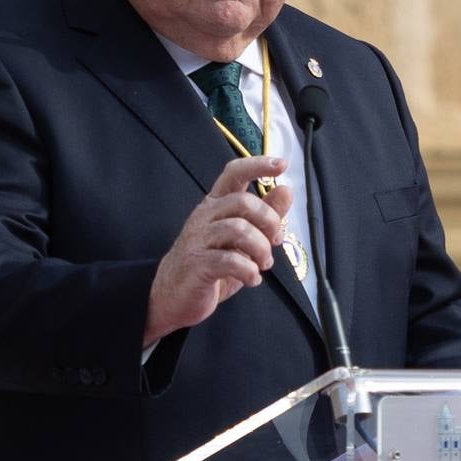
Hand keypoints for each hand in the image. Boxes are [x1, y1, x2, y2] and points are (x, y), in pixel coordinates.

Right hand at [143, 156, 291, 346]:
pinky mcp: (198, 264)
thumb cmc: (211, 263)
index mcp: (216, 204)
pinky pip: (230, 260)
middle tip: (275, 242)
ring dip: (261, 249)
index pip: (234, 173)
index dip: (258, 165)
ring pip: (239, 230)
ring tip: (263, 264)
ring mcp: (199, 238)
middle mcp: (205, 215)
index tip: (282, 164)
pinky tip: (252, 279)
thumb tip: (286, 190)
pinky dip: (249, 271)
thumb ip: (265, 215)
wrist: (173, 296)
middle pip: (244, 202)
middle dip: (269, 222)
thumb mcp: (243, 239)